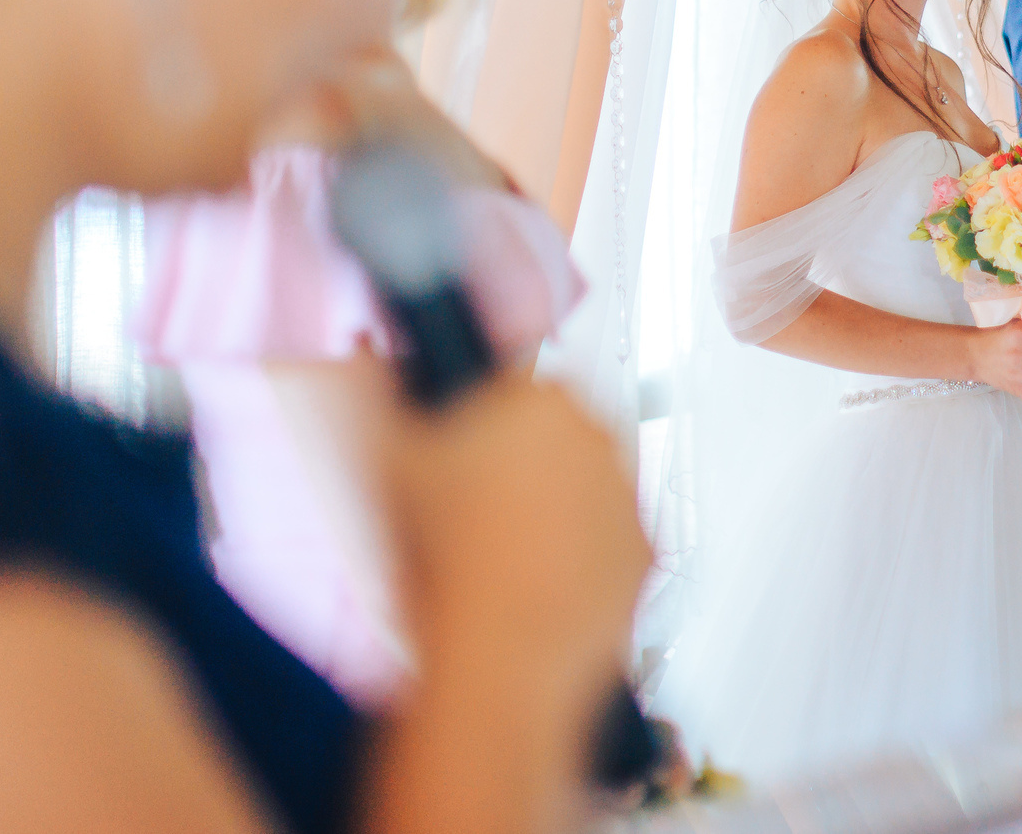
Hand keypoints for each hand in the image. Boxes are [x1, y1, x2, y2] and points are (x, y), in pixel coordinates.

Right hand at [387, 376, 650, 737]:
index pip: (516, 386)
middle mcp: (600, 439)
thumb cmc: (451, 567)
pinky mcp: (646, 555)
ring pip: (588, 487)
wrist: (500, 658)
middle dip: (524, 462)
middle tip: (476, 507)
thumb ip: (389, 399)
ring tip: (502, 554)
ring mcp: (629, 498)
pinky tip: (536, 583)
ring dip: (557, 507)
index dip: (482, 422)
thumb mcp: (394, 466)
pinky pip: (610, 541)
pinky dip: (584, 555)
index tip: (464, 451)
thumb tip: (376, 362)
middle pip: (558, 435)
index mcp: (543, 401)